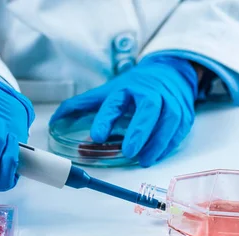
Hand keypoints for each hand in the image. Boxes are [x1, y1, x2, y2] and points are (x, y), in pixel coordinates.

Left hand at [50, 56, 197, 166]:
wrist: (170, 72)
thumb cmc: (135, 86)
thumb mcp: (108, 91)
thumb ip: (82, 105)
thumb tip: (54, 119)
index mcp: (127, 88)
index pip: (116, 102)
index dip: (106, 119)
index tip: (97, 136)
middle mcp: (151, 93)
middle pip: (149, 108)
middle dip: (139, 130)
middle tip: (128, 151)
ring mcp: (171, 102)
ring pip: (168, 121)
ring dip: (156, 143)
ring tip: (144, 160)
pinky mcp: (184, 115)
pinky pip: (178, 131)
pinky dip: (168, 145)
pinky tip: (157, 155)